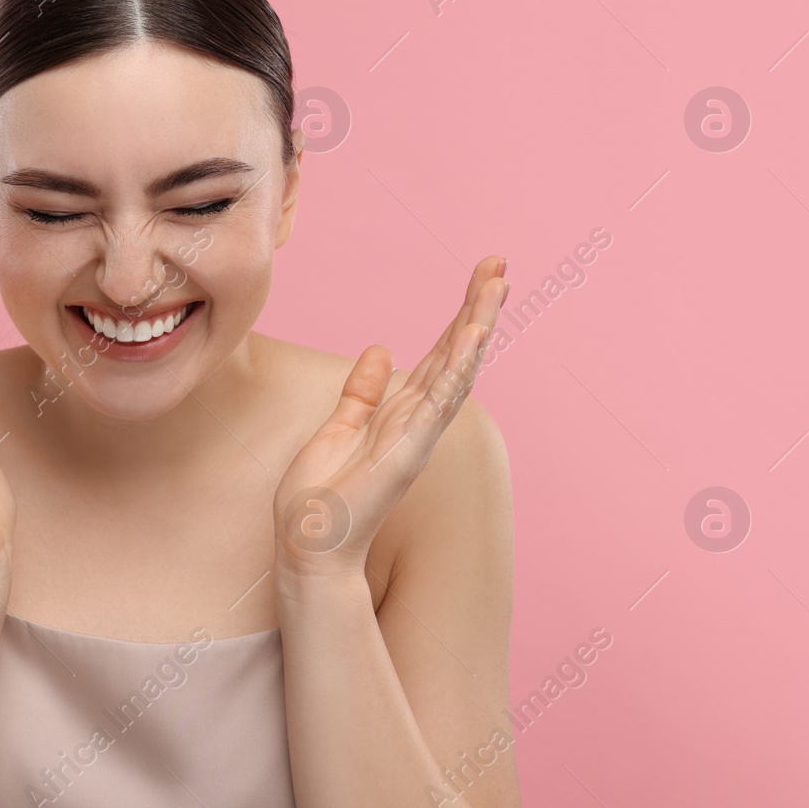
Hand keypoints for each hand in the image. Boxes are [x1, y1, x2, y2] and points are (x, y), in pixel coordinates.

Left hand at [272, 256, 507, 576]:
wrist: (309, 542)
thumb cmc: (321, 494)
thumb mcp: (338, 427)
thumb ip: (362, 391)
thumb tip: (380, 351)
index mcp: (402, 412)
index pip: (439, 353)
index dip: (460, 314)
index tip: (481, 276)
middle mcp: (419, 420)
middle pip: (456, 354)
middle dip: (477, 308)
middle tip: (499, 265)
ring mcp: (417, 436)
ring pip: (455, 372)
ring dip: (475, 329)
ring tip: (495, 289)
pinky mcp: (406, 453)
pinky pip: (436, 406)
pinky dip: (454, 372)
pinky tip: (470, 340)